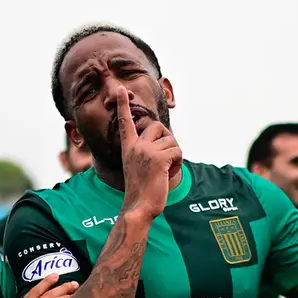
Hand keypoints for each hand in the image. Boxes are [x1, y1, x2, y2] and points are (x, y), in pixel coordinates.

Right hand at [115, 86, 182, 219]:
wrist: (138, 208)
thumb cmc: (141, 191)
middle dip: (167, 139)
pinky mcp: (159, 159)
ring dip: (174, 156)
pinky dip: (178, 163)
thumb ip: (147, 153)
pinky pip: (177, 152)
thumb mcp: (139, 167)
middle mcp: (136, 146)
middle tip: (165, 157)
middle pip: (157, 126)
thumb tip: (166, 142)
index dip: (122, 105)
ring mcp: (146, 152)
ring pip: (172, 141)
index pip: (125, 122)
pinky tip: (168, 174)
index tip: (120, 89)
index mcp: (128, 148)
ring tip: (164, 171)